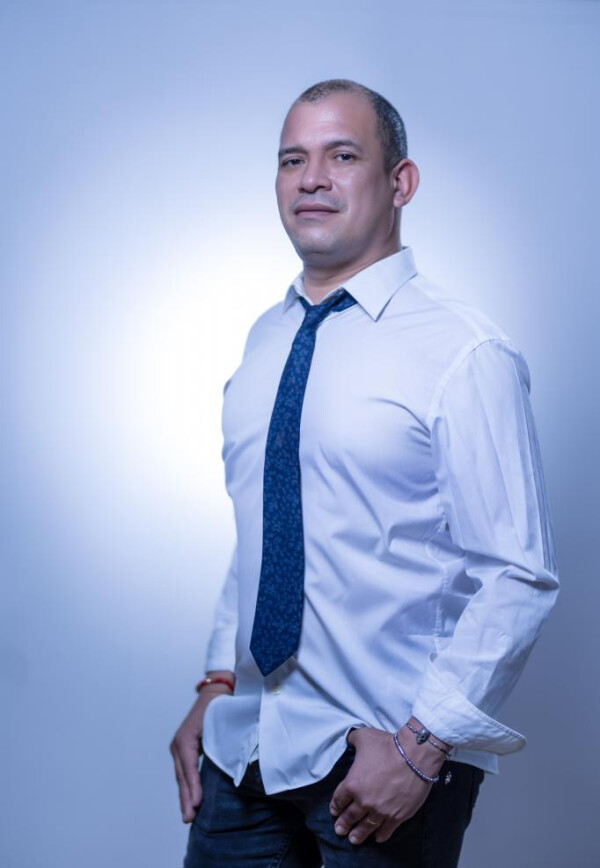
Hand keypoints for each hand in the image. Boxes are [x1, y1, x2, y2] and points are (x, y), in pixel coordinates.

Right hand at [169, 671, 233, 822]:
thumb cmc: (219, 705)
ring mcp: (179, 746)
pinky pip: (185, 771)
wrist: (215, 690)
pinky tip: (191, 799)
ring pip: (182, 775)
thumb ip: (219, 743)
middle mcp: (179, 743)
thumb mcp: (218, 723)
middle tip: (189, 818)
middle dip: (186, 798)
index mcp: (185, 738)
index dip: (193, 787)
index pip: (189, 767)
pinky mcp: (184, 748)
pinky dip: (187, 786)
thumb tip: (228, 763)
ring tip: (188, 815)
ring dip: (185, 795)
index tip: (197, 804)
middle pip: (182, 775)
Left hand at [329, 726, 444, 844]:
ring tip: (354, 840)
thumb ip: (352, 740)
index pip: (339, 799)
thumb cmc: (387, 745)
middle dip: (343, 824)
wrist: (414, 756)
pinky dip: (381, 835)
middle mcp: (364, 801)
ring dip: (359, 834)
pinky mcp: (397, 816)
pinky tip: (377, 838)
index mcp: (353, 784)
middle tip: (340, 830)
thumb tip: (349, 739)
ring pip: (366, 827)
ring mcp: (381, 811)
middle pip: (350, 816)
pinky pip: (387, 830)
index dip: (335, 806)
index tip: (334, 811)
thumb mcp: (363, 737)